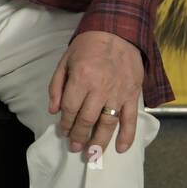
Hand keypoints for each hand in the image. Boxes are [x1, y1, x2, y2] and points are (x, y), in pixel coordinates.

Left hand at [48, 30, 145, 155]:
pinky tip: (120, 149)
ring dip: (99, 142)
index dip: (66, 124)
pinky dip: (127, 136)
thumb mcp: (65, 61)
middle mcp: (101, 88)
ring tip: (91, 154)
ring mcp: (119, 93)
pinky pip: (131, 119)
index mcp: (82, 78)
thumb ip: (57, 86)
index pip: (71, 109)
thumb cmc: (87, 47)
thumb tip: (53, 111)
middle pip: (88, 119)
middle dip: (79, 136)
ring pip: (108, 124)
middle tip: (74, 148)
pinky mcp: (133, 95)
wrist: (118, 32)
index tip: (62, 133)